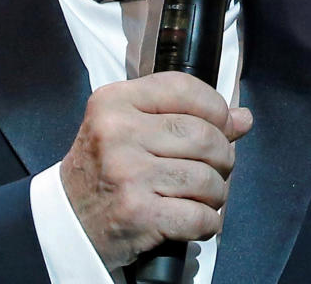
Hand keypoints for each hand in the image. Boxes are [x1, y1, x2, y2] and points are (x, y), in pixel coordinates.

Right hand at [59, 71, 252, 269]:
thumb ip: (184, 116)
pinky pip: (199, 216)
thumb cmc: (104, 169)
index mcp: (114, 102)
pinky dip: (207, 222)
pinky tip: (194, 219)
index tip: (223, 124)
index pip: (184, 88)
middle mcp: (118, 133)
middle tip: (215, 167)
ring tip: (202, 195)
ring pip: (207, 178)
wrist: (68, 221)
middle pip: (203, 136)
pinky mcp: (138, 214)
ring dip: (215, 192)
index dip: (216, 107)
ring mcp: (128, 174)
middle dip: (222, 156)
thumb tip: (243, 118)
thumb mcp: (130, 128)